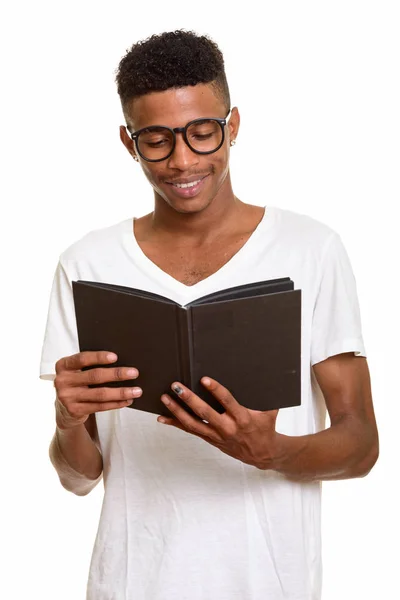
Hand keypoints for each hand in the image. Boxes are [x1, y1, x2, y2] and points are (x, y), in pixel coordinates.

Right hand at [54, 351, 141, 429]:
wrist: (63, 408)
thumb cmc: (76, 383)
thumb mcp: (77, 371)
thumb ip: (90, 365)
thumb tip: (121, 362)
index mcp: (63, 365)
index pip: (82, 358)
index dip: (98, 357)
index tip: (115, 357)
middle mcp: (63, 381)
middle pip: (94, 376)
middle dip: (117, 374)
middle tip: (134, 373)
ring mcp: (67, 397)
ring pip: (100, 394)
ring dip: (121, 392)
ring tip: (136, 391)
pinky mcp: (75, 410)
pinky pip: (100, 406)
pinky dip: (116, 403)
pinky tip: (127, 400)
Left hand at [158, 377, 279, 469]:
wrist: (262, 453)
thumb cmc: (265, 427)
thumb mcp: (269, 410)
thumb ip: (264, 394)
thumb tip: (261, 372)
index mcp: (242, 418)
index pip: (227, 402)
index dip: (216, 391)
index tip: (204, 379)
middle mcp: (227, 427)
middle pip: (205, 413)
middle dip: (189, 399)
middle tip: (177, 387)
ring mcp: (217, 435)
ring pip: (193, 424)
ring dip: (177, 411)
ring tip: (165, 398)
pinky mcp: (210, 439)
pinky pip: (190, 431)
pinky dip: (175, 424)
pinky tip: (162, 418)